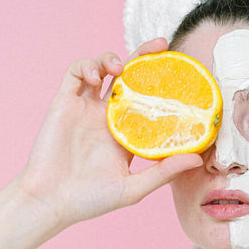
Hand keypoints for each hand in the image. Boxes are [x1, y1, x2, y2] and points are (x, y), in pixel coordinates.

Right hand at [16, 38, 202, 227]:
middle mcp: (108, 117)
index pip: (148, 100)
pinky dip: (87, 66)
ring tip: (122, 67)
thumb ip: (163, 172)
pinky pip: (75, 74)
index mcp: (126, 133)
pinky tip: (99, 75)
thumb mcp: (133, 188)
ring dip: (113, 59)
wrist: (50, 202)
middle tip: (162, 45)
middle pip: (129, 79)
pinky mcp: (64, 104)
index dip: (161, 85)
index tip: (180, 74)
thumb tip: (198, 159)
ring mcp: (86, 109)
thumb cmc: (90, 200)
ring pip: (102, 70)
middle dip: (144, 57)